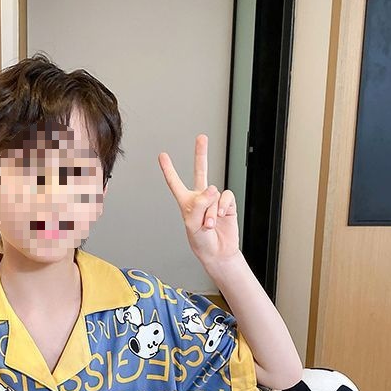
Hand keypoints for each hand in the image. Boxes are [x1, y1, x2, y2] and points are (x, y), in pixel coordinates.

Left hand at [158, 134, 238, 265]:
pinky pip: (226, 198)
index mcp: (186, 203)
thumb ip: (200, 204)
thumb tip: (213, 188)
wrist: (218, 252)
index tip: (162, 155)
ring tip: (208, 225)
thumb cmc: (201, 242)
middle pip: (201, 171)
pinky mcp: (227, 204)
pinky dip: (222, 207)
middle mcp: (200, 198)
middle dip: (201, 154)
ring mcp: (214, 200)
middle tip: (202, 137)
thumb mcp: (193, 224)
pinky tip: (220, 217)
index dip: (169, 170)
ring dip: (211, 212)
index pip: (175, 183)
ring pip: (213, 194)